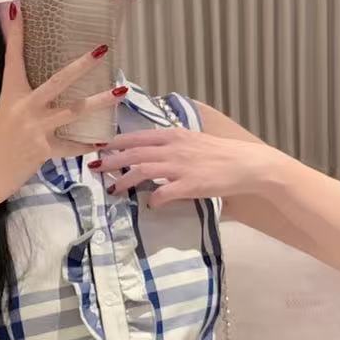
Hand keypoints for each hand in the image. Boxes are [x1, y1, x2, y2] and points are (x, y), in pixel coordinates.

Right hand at [0, 5, 118, 207]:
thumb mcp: (5, 113)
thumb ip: (24, 98)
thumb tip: (42, 88)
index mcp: (11, 94)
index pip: (13, 57)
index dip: (17, 33)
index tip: (20, 8)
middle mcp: (24, 107)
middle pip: (57, 81)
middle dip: (81, 65)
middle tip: (102, 49)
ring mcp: (34, 129)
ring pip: (74, 111)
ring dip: (100, 101)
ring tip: (122, 91)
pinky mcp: (43, 151)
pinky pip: (72, 146)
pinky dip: (87, 145)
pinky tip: (103, 141)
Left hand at [91, 126, 281, 206]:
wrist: (246, 164)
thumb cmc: (220, 154)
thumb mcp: (193, 141)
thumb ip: (172, 145)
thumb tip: (151, 152)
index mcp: (174, 135)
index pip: (138, 136)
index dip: (116, 142)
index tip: (99, 147)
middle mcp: (174, 148)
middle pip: (134, 152)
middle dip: (111, 160)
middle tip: (94, 168)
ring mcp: (181, 166)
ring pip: (143, 170)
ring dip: (124, 180)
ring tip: (113, 189)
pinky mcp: (190, 185)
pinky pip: (164, 193)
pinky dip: (153, 199)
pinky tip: (150, 204)